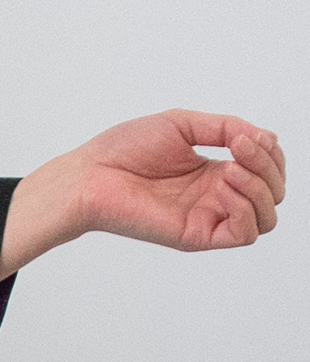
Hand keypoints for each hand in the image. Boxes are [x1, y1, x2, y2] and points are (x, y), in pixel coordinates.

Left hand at [0, 111, 284, 278]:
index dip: (270, 152)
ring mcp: (205, 218)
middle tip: (240, 146)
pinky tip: (225, 185)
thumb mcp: (185, 124)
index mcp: (212, 173)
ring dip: (262, 186)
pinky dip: (247, 207)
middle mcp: (212, 198)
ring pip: (266, 216)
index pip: (266, 170)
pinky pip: (243, 234)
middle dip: (270, 166)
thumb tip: (263, 137)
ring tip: (233, 167)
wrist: (89, 175)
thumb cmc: (124, 149)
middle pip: (273, 193)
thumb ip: (227, 128)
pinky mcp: (194, 236)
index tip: (246, 136)